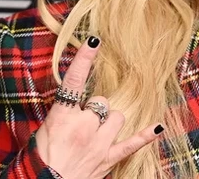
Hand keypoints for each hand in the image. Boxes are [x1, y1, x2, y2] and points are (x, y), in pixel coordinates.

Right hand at [36, 36, 163, 178]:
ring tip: (97, 132)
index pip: (75, 81)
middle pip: (101, 102)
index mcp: (63, 117)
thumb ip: (65, 111)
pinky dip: (145, 136)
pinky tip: (158, 128)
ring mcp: (98, 143)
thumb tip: (76, 99)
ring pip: (117, 117)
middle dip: (94, 110)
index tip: (94, 40)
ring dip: (109, 121)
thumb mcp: (46, 128)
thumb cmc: (40, 159)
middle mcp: (83, 127)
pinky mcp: (107, 159)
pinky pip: (131, 144)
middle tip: (82, 124)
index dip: (84, 59)